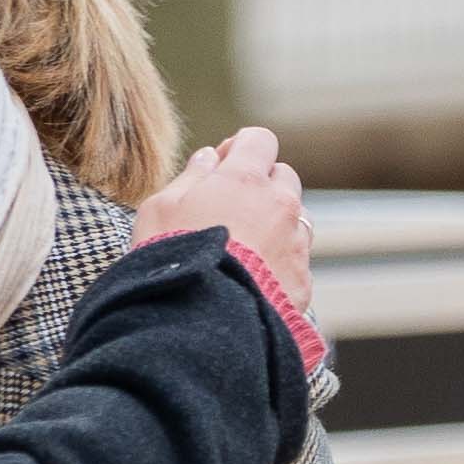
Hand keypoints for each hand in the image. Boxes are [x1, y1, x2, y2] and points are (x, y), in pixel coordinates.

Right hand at [135, 126, 313, 312]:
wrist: (199, 323)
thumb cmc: (172, 259)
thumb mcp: (161, 208)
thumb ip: (191, 177)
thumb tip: (210, 157)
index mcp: (246, 180)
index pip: (260, 140)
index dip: (242, 148)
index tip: (223, 165)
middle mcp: (281, 206)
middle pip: (283, 177)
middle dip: (262, 185)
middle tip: (230, 208)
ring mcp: (296, 244)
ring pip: (296, 218)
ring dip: (275, 223)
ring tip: (241, 247)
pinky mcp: (302, 281)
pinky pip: (296, 259)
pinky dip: (280, 261)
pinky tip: (252, 277)